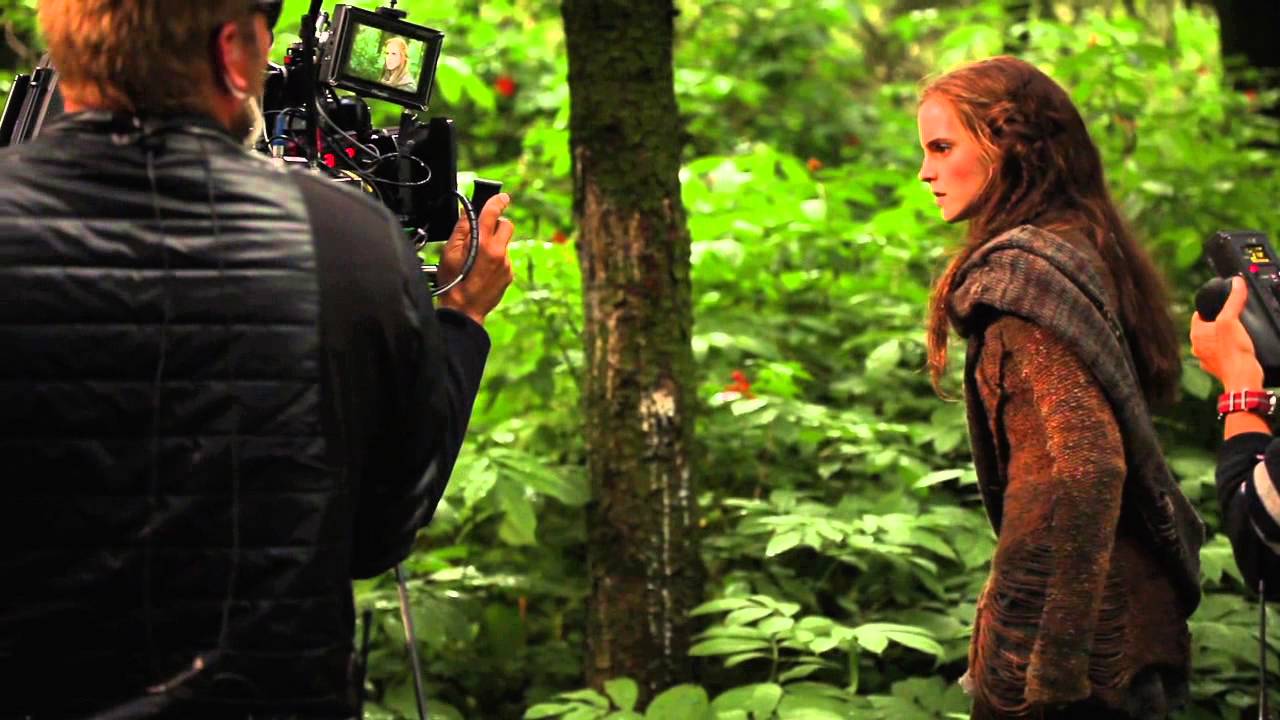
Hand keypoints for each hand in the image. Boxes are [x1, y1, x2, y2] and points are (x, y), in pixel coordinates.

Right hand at [436, 193, 514, 325]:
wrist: (464, 310)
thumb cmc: (453, 283)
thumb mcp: (449, 252)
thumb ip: (461, 229)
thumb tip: (468, 213)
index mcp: (483, 243)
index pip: (493, 213)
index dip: (498, 201)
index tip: (501, 197)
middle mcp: (499, 252)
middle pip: (506, 225)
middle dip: (496, 224)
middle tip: (483, 233)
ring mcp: (506, 264)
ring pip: (504, 243)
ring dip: (494, 245)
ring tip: (478, 259)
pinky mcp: (509, 274)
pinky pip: (505, 259)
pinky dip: (496, 259)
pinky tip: (483, 270)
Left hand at [1190, 275, 1263, 390]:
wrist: (1242, 378)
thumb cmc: (1234, 351)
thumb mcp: (1233, 319)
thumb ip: (1234, 300)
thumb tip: (1237, 282)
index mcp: (1196, 334)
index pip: (1199, 315)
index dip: (1210, 308)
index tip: (1221, 306)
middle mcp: (1197, 347)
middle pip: (1206, 328)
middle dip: (1218, 323)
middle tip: (1232, 319)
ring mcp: (1206, 358)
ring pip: (1213, 342)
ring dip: (1222, 337)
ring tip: (1236, 334)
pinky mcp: (1217, 368)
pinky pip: (1220, 355)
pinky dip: (1227, 351)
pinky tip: (1237, 348)